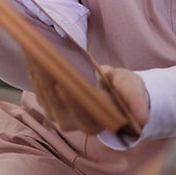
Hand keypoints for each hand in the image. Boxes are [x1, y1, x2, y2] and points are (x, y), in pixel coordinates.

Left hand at [28, 60, 149, 135]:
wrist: (110, 90)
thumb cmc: (121, 89)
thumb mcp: (132, 88)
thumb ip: (135, 100)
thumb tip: (142, 118)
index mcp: (96, 122)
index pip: (81, 115)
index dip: (71, 101)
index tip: (63, 84)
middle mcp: (74, 123)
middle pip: (57, 105)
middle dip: (47, 82)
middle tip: (41, 60)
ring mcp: (59, 115)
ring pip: (44, 97)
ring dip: (37, 75)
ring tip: (35, 52)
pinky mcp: (49, 104)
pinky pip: (39, 89)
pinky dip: (34, 72)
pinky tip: (32, 55)